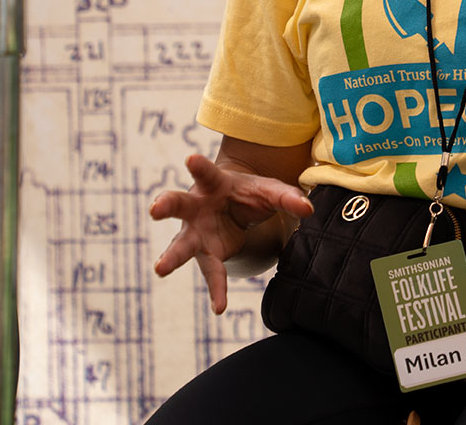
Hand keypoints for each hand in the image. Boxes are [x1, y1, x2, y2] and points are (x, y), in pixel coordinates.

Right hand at [150, 152, 312, 312]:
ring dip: (171, 256)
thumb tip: (309, 208)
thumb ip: (288, 197)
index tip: (191, 159)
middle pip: (178, 204)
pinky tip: (219, 307)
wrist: (236, 209)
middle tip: (155, 209)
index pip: (206, 173)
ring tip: (160, 268)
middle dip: (166, 205)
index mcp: (213, 183)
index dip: (199, 166)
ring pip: (181, 244)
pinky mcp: (206, 256)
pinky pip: (211, 274)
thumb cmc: (248, 194)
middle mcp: (197, 208)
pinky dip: (217, 290)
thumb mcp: (269, 191)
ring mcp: (196, 233)